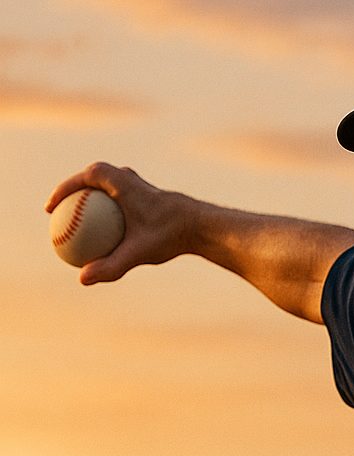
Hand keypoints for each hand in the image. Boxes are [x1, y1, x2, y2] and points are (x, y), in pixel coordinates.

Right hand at [45, 162, 192, 285]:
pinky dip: (106, 213)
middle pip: (92, 179)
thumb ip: (111, 265)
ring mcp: (138, 186)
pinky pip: (118, 200)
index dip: (64, 189)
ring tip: (76, 222)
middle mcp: (129, 178)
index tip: (51, 208)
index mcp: (122, 181)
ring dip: (89, 199)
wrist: (201, 226)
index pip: (86, 177)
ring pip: (106, 188)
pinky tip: (103, 236)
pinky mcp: (146, 196)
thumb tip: (83, 279)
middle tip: (58, 213)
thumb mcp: (139, 252)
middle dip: (72, 192)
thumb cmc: (171, 235)